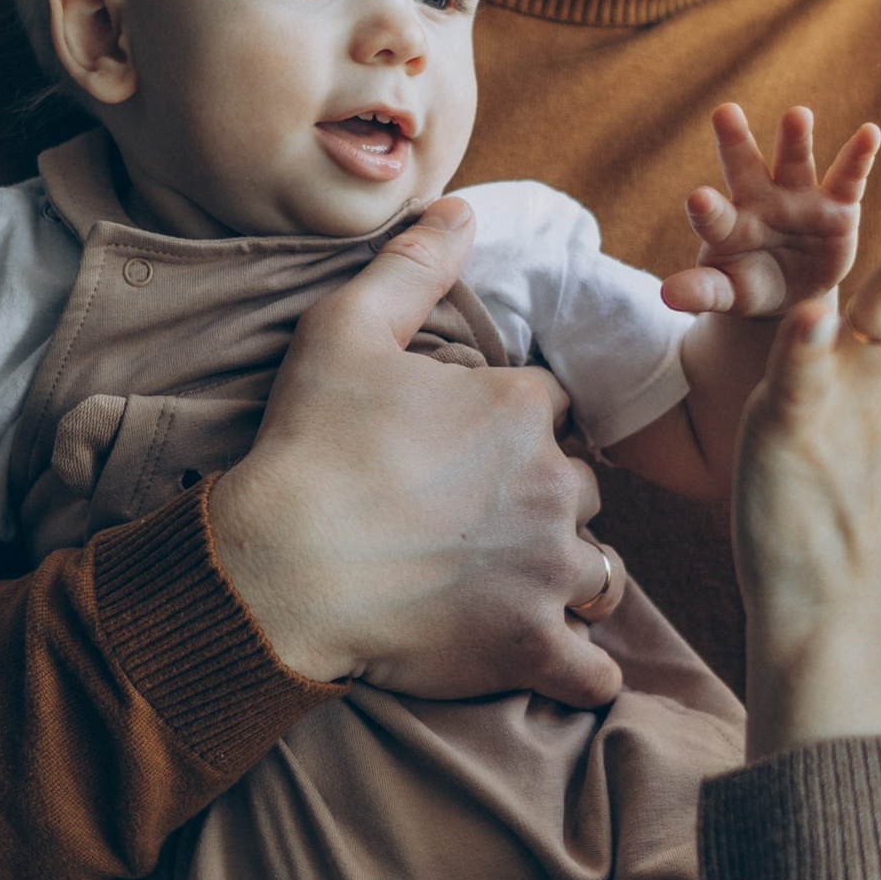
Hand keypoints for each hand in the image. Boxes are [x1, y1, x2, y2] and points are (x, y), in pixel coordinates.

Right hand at [211, 199, 626, 709]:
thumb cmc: (309, 446)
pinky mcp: (531, 648)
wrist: (279, 567)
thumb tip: (460, 207)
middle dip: (550, 501)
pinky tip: (556, 662)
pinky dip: (581, 670)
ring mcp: (548, 573)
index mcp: (520, 410)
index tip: (471, 447)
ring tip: (526, 585)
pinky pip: (592, 672)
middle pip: (583, 489)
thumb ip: (412, 264)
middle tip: (488, 520)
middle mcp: (553, 487)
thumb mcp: (345, 328)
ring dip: (574, 578)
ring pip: (601, 575)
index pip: (553, 409)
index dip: (518, 424)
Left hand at [661, 103, 880, 318]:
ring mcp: (800, 198)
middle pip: (745, 167)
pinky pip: (848, 177)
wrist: (795, 290)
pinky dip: (859, 155)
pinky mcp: (839, 206)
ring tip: (797, 115)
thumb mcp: (728, 292)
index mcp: (729, 225)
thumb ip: (703, 290)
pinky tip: (870, 132)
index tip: (698, 200)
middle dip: (736, 141)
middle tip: (724, 113)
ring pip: (795, 162)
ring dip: (795, 139)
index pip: (714, 217)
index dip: (706, 210)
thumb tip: (668, 295)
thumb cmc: (751, 284)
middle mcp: (761, 200)